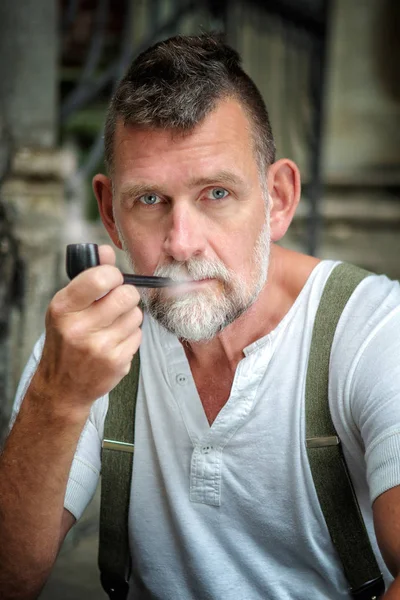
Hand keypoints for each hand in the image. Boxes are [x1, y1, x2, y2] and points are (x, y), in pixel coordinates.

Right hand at [32, 245, 141, 414]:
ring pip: (136, 315)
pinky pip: (138, 335)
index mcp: (64, 308)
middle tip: (116, 302)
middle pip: (127, 295)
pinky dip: (130, 335)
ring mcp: (100, 347)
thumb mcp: (67, 306)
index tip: (111, 280)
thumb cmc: (66, 338)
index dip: (113, 275)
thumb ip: (89, 276)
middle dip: (126, 295)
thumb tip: (107, 250)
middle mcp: (80, 328)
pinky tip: (115, 342)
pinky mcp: (117, 362)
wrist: (63, 385)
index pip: (100, 278)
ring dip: (129, 316)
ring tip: (112, 325)